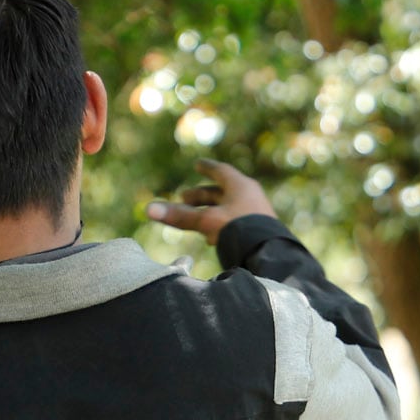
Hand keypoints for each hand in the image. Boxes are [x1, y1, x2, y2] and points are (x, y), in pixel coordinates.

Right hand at [144, 158, 276, 244]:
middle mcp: (250, 196)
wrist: (270, 255)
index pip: (220, 171)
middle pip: (222, 192)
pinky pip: (236, 223)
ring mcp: (256, 214)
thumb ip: (180, 216)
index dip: (207, 168)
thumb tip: (148, 210)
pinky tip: (213, 239)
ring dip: (209, 213)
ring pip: (228, 209)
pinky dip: (220, 226)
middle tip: (182, 198)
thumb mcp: (206, 221)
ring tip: (195, 221)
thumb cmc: (238, 231)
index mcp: (240, 186)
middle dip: (201, 195)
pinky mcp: (258, 231)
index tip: (198, 164)